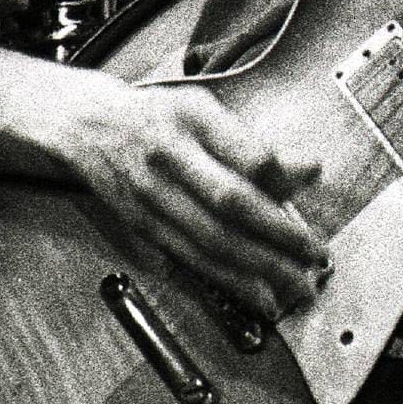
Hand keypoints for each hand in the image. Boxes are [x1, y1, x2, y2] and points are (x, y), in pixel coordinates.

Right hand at [42, 71, 329, 320]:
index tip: (314, 189)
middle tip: (316, 256)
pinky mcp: (143, 226)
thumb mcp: (204, 109)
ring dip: (260, 269)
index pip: (244, 154)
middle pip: (231, 204)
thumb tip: (308, 170)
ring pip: (212, 240)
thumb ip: (253, 143)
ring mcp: (152, 196)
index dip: (282, 179)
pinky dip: (229, 280)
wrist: (86, 125)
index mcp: (191, 119)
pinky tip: (257, 294)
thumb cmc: (156, 116)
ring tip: (296, 285)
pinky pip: (191, 258)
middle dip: (280, 237)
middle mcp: (169, 158)